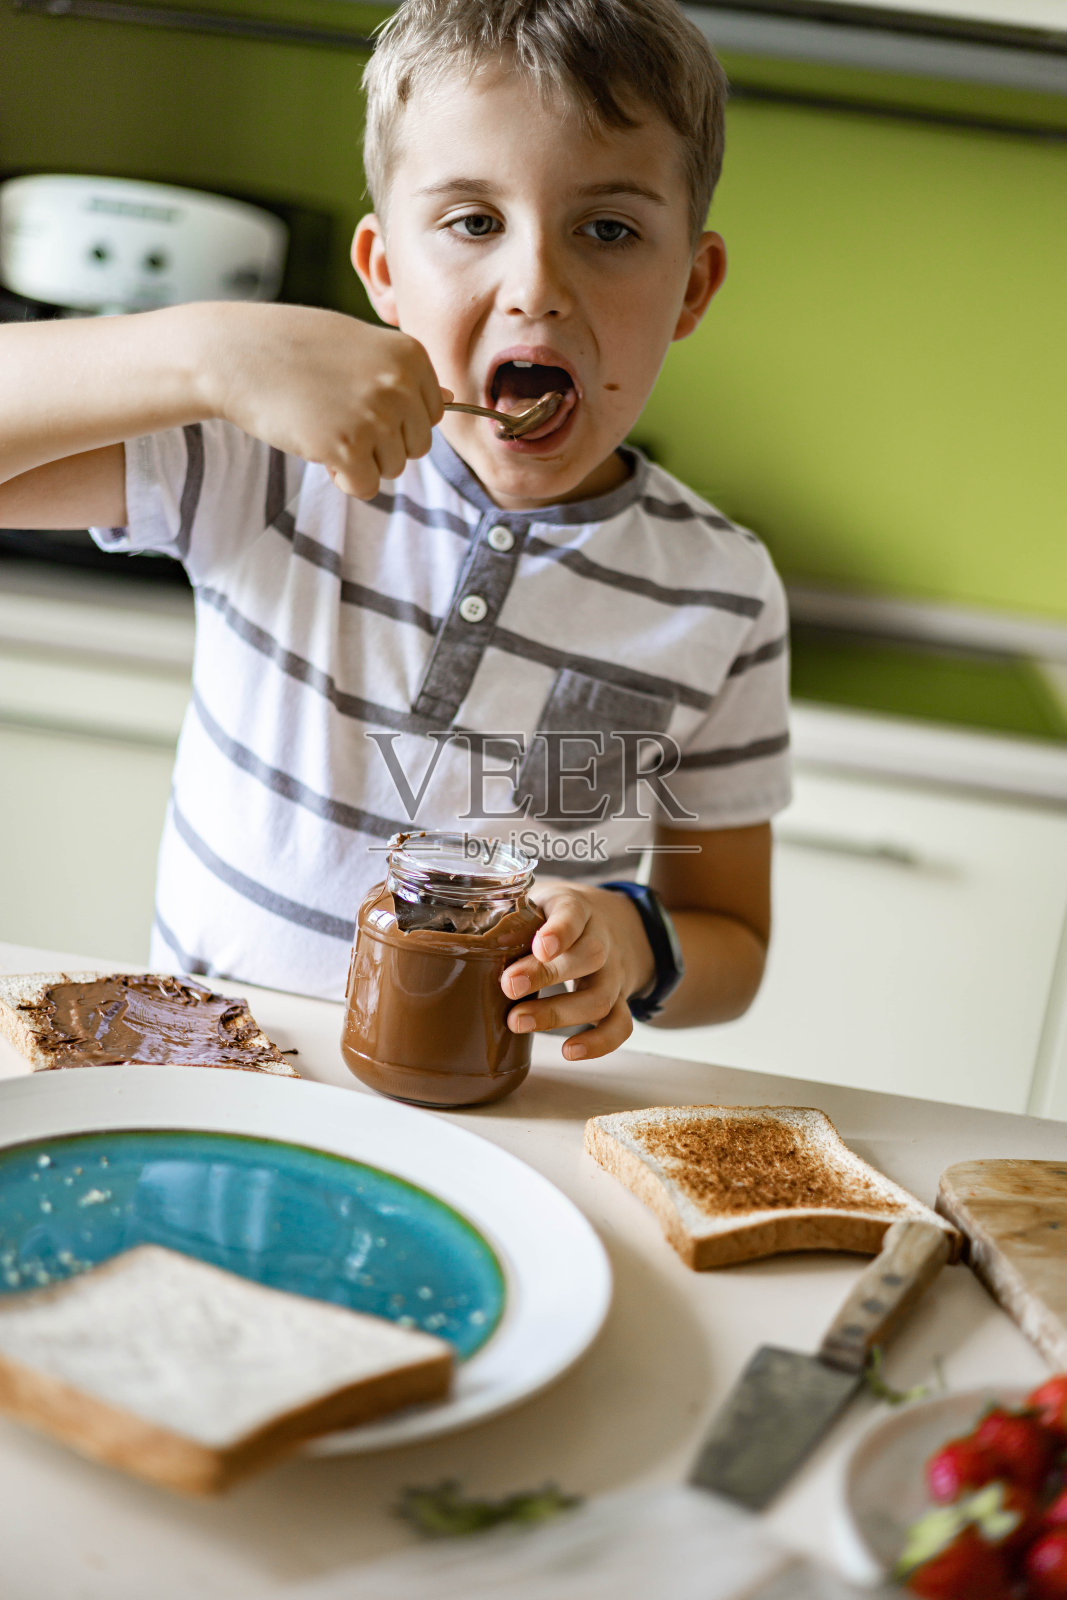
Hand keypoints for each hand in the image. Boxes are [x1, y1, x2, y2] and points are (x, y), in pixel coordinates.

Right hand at [203, 303, 451, 497]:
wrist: (236, 353)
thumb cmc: (295, 346)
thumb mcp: (359, 346)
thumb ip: (404, 375)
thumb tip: (452, 400)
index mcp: (410, 356)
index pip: (432, 415)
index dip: (395, 419)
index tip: (359, 401)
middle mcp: (400, 385)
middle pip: (416, 447)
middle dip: (381, 444)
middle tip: (338, 416)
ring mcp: (375, 417)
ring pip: (392, 469)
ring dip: (359, 459)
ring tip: (323, 423)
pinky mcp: (346, 448)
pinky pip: (366, 487)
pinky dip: (344, 478)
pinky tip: (317, 445)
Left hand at [501, 882, 656, 1060]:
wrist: (617, 923)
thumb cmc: (559, 917)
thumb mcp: (540, 903)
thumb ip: (514, 920)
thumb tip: (477, 947)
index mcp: (579, 909)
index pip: (575, 914)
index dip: (560, 932)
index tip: (540, 948)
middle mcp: (602, 940)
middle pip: (589, 956)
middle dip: (547, 975)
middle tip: (508, 987)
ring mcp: (613, 973)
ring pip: (601, 996)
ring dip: (559, 1013)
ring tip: (518, 1022)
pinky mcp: (619, 1000)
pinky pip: (620, 1024)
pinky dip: (599, 1043)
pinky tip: (569, 1052)